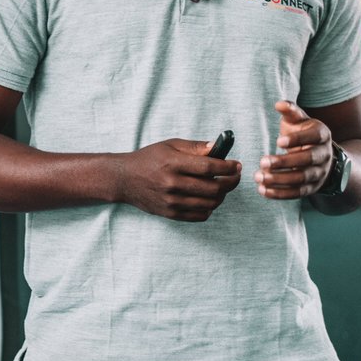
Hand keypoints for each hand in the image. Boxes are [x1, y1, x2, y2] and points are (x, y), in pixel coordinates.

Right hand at [115, 137, 242, 221]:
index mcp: (173, 163)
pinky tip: (208, 199)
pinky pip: (200, 215)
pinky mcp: (170, 213)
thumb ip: (195, 147)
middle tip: (235, 177)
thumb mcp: (170, 145)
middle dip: (231, 182)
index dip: (228, 167)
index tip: (237, 165)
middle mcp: (172, 183)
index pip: (210, 167)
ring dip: (222, 196)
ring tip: (221, 187)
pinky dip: (210, 208)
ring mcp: (171, 201)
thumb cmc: (149, 159)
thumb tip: (218, 149)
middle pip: (214, 187)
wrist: (124, 179)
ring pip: (210, 203)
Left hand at [254, 100, 333, 198]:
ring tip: (259, 177)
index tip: (278, 141)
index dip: (297, 140)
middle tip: (262, 161)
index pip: (314, 137)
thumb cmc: (303, 133)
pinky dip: (280, 193)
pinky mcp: (312, 188)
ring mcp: (319, 173)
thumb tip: (279, 103)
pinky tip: (263, 190)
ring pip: (302, 179)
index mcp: (322, 135)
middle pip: (308, 160)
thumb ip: (290, 111)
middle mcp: (324, 155)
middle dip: (285, 162)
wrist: (320, 155)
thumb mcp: (299, 120)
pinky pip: (297, 193)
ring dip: (279, 179)